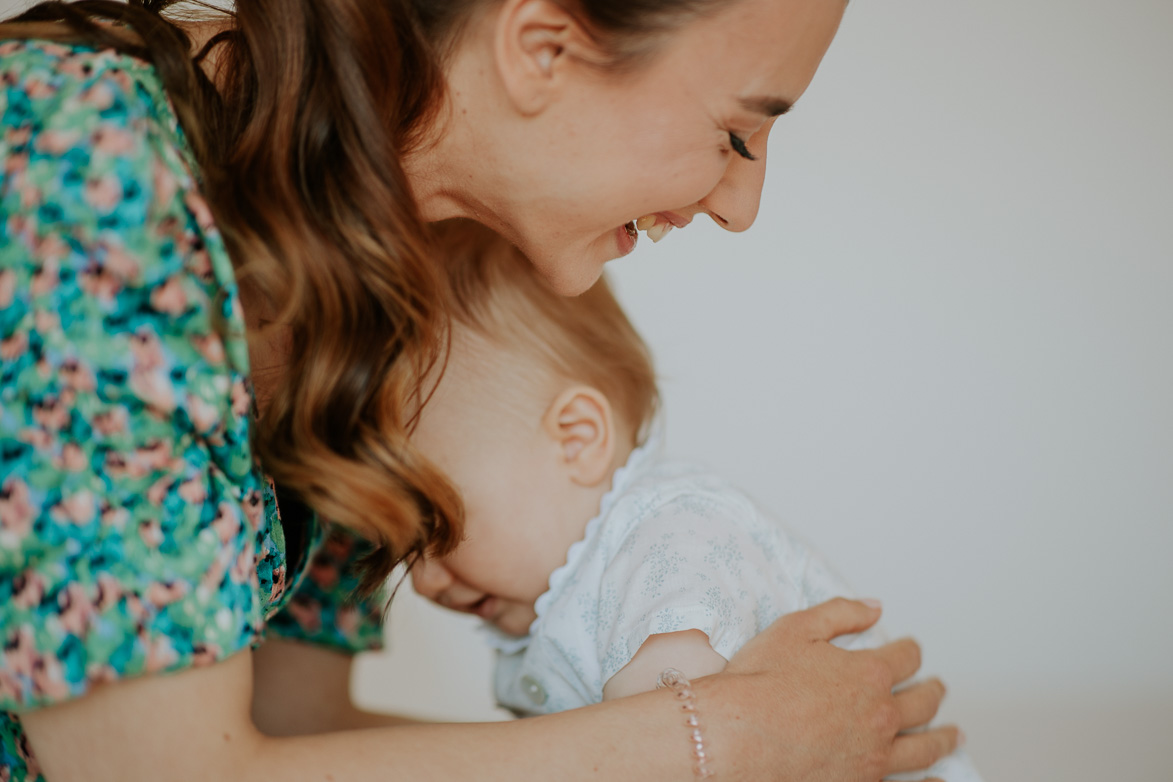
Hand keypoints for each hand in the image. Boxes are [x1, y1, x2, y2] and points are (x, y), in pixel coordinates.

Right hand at [700, 598, 958, 781]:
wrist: (736, 737)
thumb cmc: (758, 683)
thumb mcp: (795, 628)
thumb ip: (840, 613)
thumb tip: (874, 607)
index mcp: (869, 674)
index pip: (906, 657)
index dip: (909, 649)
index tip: (909, 649)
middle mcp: (881, 716)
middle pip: (923, 702)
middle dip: (933, 691)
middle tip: (937, 688)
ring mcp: (874, 756)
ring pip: (924, 747)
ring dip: (943, 737)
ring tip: (953, 734)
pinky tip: (939, 780)